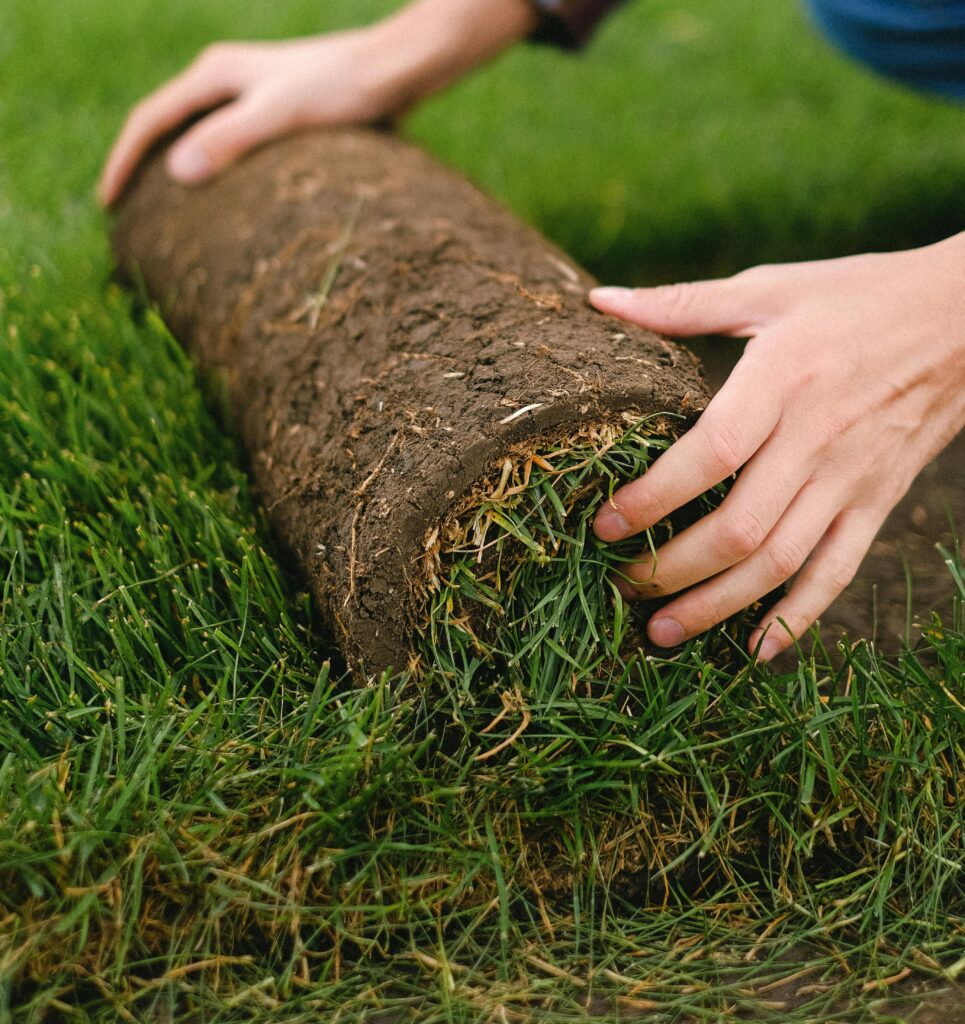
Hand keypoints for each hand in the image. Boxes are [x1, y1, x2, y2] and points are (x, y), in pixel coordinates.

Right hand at [97, 0, 537, 206]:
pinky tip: (228, 202)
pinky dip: (216, 171)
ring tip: (167, 214)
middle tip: (127, 215)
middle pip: (168, 124)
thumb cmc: (342, 89)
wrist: (395, 70)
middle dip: (143, 166)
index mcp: (215, 75)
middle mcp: (227, 78)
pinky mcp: (280, 111)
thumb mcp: (282, 114)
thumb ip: (231, 139)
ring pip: (199, 134)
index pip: (150, 119)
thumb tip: (177, 172)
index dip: (124, 162)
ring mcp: (253, 93)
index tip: (108, 205)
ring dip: (178, 169)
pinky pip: (231, 144)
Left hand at [590, 233, 964, 660]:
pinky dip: (798, 617)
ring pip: (780, 564)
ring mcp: (852, 480)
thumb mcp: (769, 288)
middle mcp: (817, 439)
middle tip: (620, 584)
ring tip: (661, 632)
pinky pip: (837, 572)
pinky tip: (756, 649)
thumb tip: (599, 300)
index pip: (710, 455)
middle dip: (672, 568)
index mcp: (782, 381)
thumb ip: (681, 304)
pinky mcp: (878, 503)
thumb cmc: (857, 297)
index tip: (603, 523)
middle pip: (740, 528)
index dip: (654, 497)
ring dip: (718, 606)